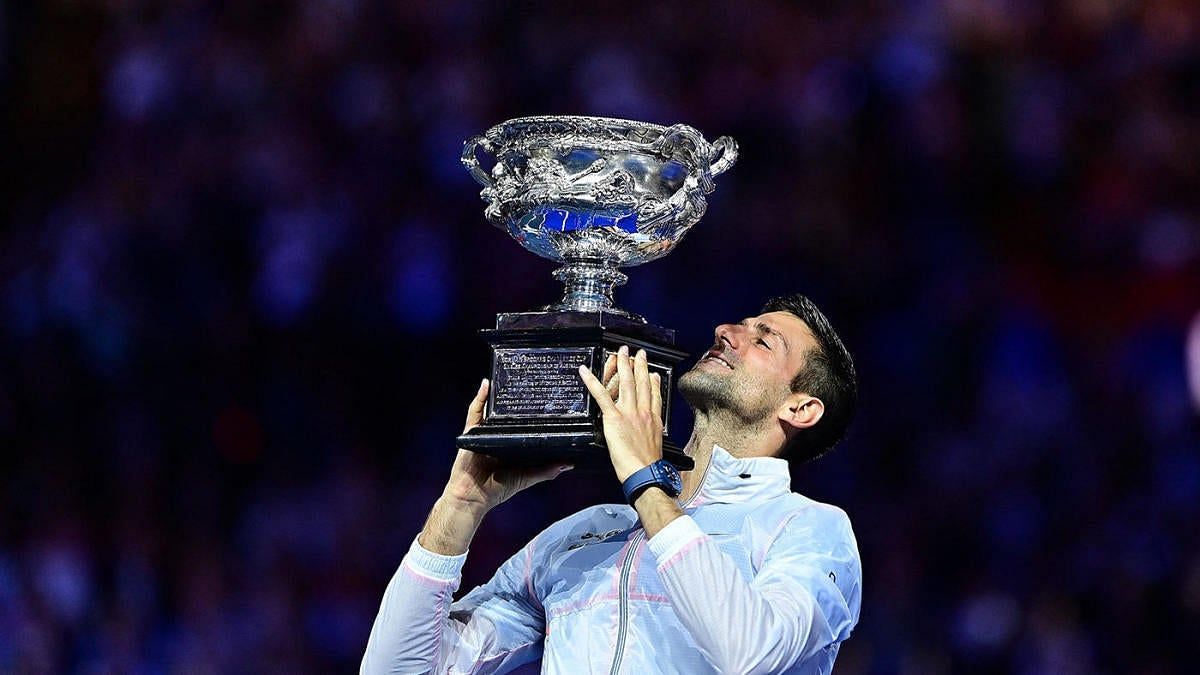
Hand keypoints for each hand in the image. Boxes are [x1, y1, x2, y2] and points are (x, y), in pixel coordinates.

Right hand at [443, 379, 572, 512]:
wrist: (472, 497)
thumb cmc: (497, 489)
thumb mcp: (526, 477)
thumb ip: (546, 471)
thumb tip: (569, 463)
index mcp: (509, 444)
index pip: (521, 424)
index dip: (531, 412)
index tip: (547, 400)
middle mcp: (497, 435)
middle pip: (506, 414)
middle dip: (516, 399)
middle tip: (531, 382)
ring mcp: (483, 432)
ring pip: (492, 409)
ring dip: (498, 393)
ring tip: (510, 377)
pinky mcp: (472, 432)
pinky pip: (475, 412)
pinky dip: (480, 398)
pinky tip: (487, 385)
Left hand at [579, 346, 663, 482]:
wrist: (645, 472)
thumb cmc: (648, 465)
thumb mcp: (657, 445)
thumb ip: (652, 433)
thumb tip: (650, 432)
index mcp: (654, 419)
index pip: (654, 395)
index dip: (654, 382)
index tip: (653, 373)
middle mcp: (643, 412)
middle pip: (642, 382)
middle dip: (639, 365)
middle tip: (637, 353)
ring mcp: (629, 413)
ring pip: (626, 382)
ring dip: (622, 364)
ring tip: (620, 353)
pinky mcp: (614, 418)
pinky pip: (601, 395)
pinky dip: (592, 381)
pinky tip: (585, 371)